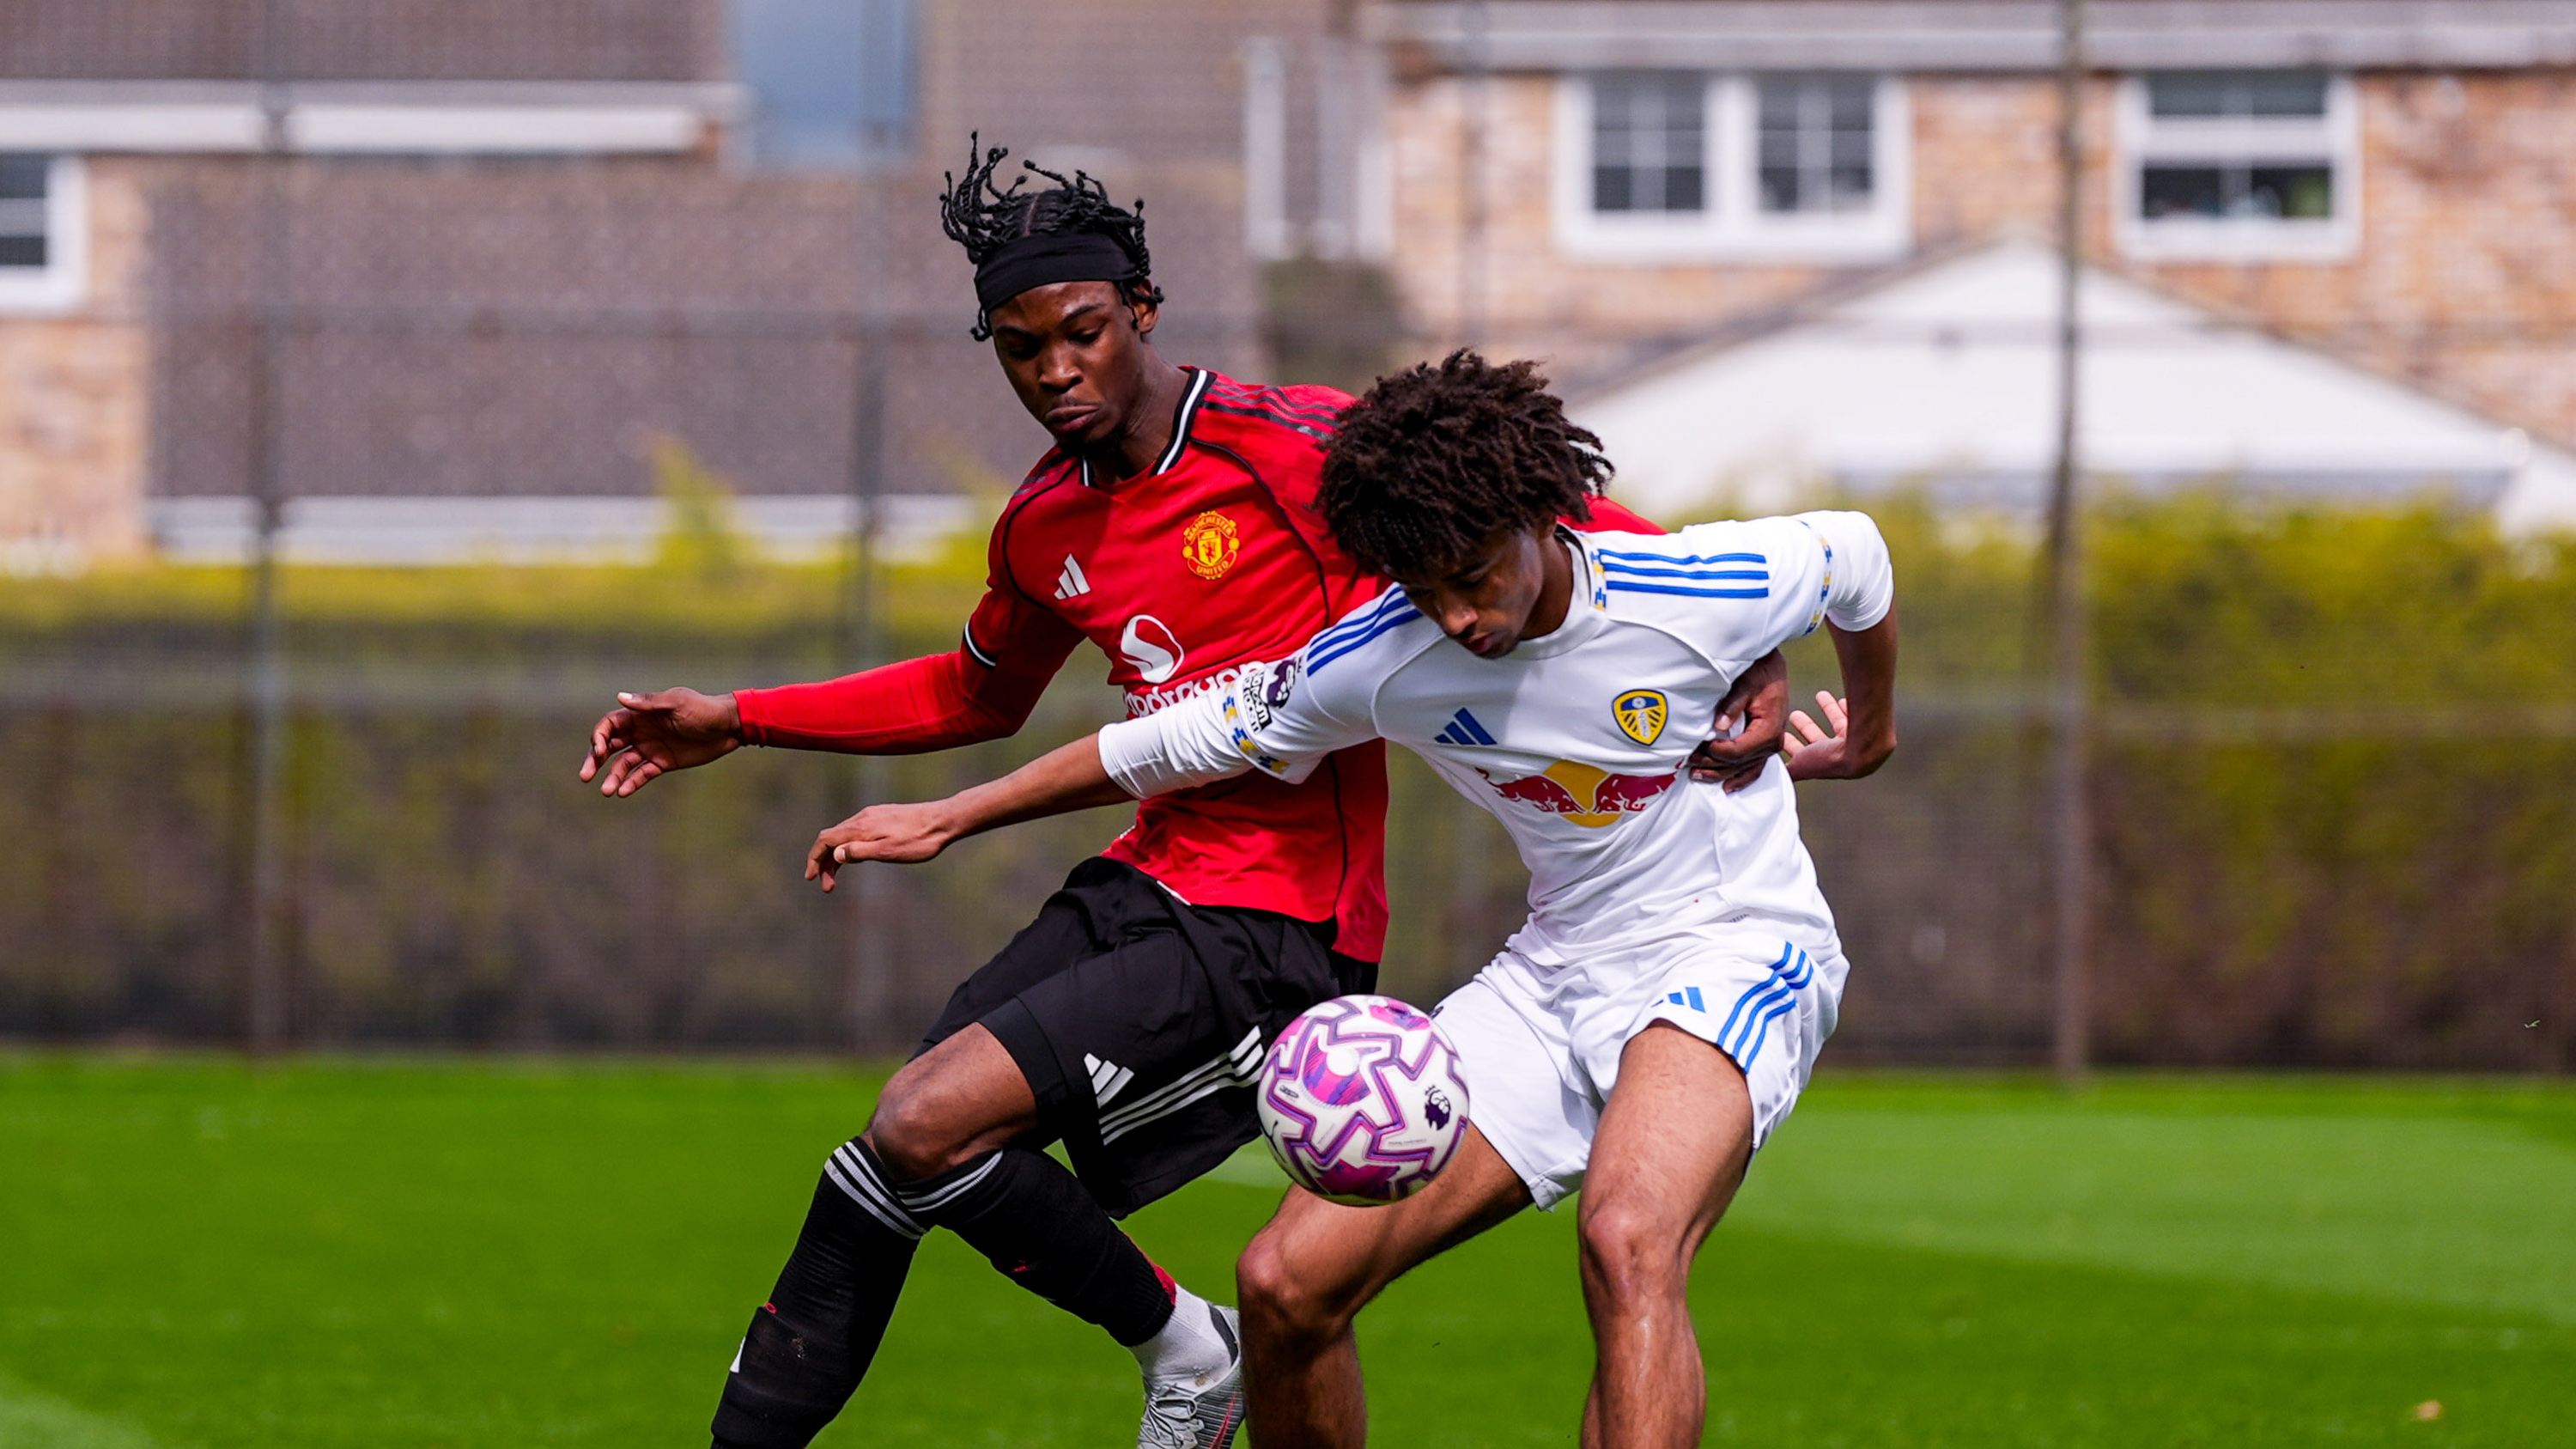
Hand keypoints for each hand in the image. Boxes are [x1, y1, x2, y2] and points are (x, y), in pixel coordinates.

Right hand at [580, 688, 741, 796]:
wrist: (728, 726)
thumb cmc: (702, 710)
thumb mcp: (676, 703)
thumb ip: (649, 704)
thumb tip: (620, 697)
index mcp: (640, 714)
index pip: (609, 725)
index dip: (599, 737)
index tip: (599, 751)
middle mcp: (641, 731)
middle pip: (610, 746)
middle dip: (595, 760)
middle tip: (585, 776)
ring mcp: (651, 748)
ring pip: (624, 764)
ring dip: (613, 776)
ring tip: (607, 791)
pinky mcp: (663, 762)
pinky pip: (643, 774)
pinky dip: (632, 783)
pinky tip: (623, 792)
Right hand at [806, 801, 962, 890]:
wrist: (943, 821)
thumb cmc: (918, 840)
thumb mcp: (888, 851)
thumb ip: (859, 852)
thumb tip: (835, 855)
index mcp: (860, 827)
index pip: (826, 840)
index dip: (814, 858)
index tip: (811, 877)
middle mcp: (862, 818)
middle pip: (832, 839)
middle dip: (824, 862)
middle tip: (827, 886)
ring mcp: (873, 816)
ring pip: (844, 836)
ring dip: (837, 857)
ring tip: (837, 879)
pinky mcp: (883, 817)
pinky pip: (857, 832)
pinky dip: (849, 847)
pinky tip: (856, 859)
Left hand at [1686, 649, 1788, 792]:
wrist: (1772, 666)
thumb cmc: (1758, 671)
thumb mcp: (1744, 683)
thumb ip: (1732, 705)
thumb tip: (1718, 726)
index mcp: (1769, 729)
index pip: (1736, 751)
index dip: (1714, 752)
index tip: (1696, 748)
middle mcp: (1773, 742)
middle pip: (1738, 763)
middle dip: (1711, 765)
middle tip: (1688, 763)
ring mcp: (1771, 746)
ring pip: (1744, 769)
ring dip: (1720, 774)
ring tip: (1697, 775)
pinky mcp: (1766, 744)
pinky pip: (1754, 767)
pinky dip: (1741, 778)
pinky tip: (1727, 786)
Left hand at [1782, 690, 1886, 779]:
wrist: (1863, 748)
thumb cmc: (1832, 758)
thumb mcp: (1801, 766)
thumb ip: (1789, 770)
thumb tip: (1773, 773)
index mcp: (1825, 766)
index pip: (1805, 757)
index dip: (1793, 745)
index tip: (1785, 734)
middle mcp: (1841, 756)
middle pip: (1820, 739)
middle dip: (1806, 727)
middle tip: (1795, 715)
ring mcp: (1855, 742)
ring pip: (1838, 724)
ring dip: (1828, 710)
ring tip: (1819, 695)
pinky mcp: (1867, 728)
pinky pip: (1856, 715)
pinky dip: (1847, 707)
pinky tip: (1841, 700)